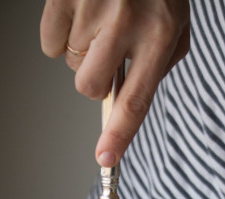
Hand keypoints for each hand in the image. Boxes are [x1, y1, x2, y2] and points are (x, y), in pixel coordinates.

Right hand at [40, 0, 189, 165]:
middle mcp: (126, 24)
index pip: (136, 99)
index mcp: (160, 36)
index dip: (119, 133)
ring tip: (98, 16)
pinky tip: (79, 10)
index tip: (104, 157)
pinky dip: (59, 31)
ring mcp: (93, 8)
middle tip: (106, 50)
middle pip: (89, 85)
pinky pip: (49, 40)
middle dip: (92, 77)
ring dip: (79, 48)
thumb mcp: (176, 20)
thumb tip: (129, 98)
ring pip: (68, 63)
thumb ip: (160, 63)